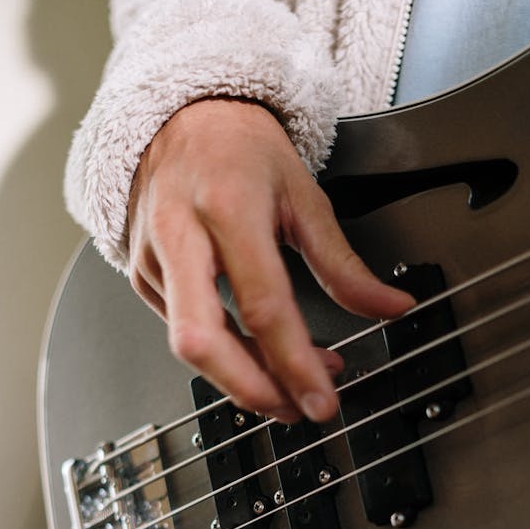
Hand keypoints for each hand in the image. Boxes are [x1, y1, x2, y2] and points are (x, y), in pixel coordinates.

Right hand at [128, 98, 413, 422]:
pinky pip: (182, 331)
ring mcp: (153, 259)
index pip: (264, 306)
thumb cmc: (239, 149)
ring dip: (243, 376)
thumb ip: (344, 265)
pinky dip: (224, 353)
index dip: (295, 364)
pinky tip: (255, 350)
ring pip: (189, 345)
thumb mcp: (304, 195)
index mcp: (229, 209)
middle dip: (249, 389)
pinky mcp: (140, 276)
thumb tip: (389, 307)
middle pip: (201, 341)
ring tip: (289, 380)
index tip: (322, 400)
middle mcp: (180, 234)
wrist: (179, 117)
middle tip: (293, 410)